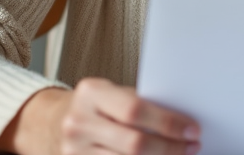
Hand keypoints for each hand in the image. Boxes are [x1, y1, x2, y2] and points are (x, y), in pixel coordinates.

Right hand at [0, 78, 201, 154]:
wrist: (51, 122)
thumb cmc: (93, 106)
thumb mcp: (110, 94)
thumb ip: (138, 103)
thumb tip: (181, 120)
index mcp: (91, 93)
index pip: (135, 110)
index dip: (167, 123)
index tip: (192, 129)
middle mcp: (78, 123)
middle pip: (134, 144)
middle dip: (170, 148)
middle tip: (192, 146)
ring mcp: (74, 152)